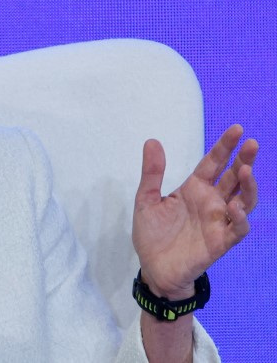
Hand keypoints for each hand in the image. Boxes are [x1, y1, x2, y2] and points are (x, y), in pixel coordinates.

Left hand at [132, 124, 257, 297]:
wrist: (153, 267)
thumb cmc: (152, 234)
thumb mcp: (146, 199)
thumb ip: (152, 173)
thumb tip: (152, 141)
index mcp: (195, 188)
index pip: (214, 163)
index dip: (225, 147)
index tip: (236, 129)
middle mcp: (211, 202)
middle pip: (234, 177)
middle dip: (245, 160)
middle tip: (251, 143)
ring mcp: (219, 221)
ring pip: (244, 200)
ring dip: (248, 186)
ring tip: (246, 170)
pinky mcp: (221, 241)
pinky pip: (238, 228)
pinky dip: (240, 217)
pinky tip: (234, 206)